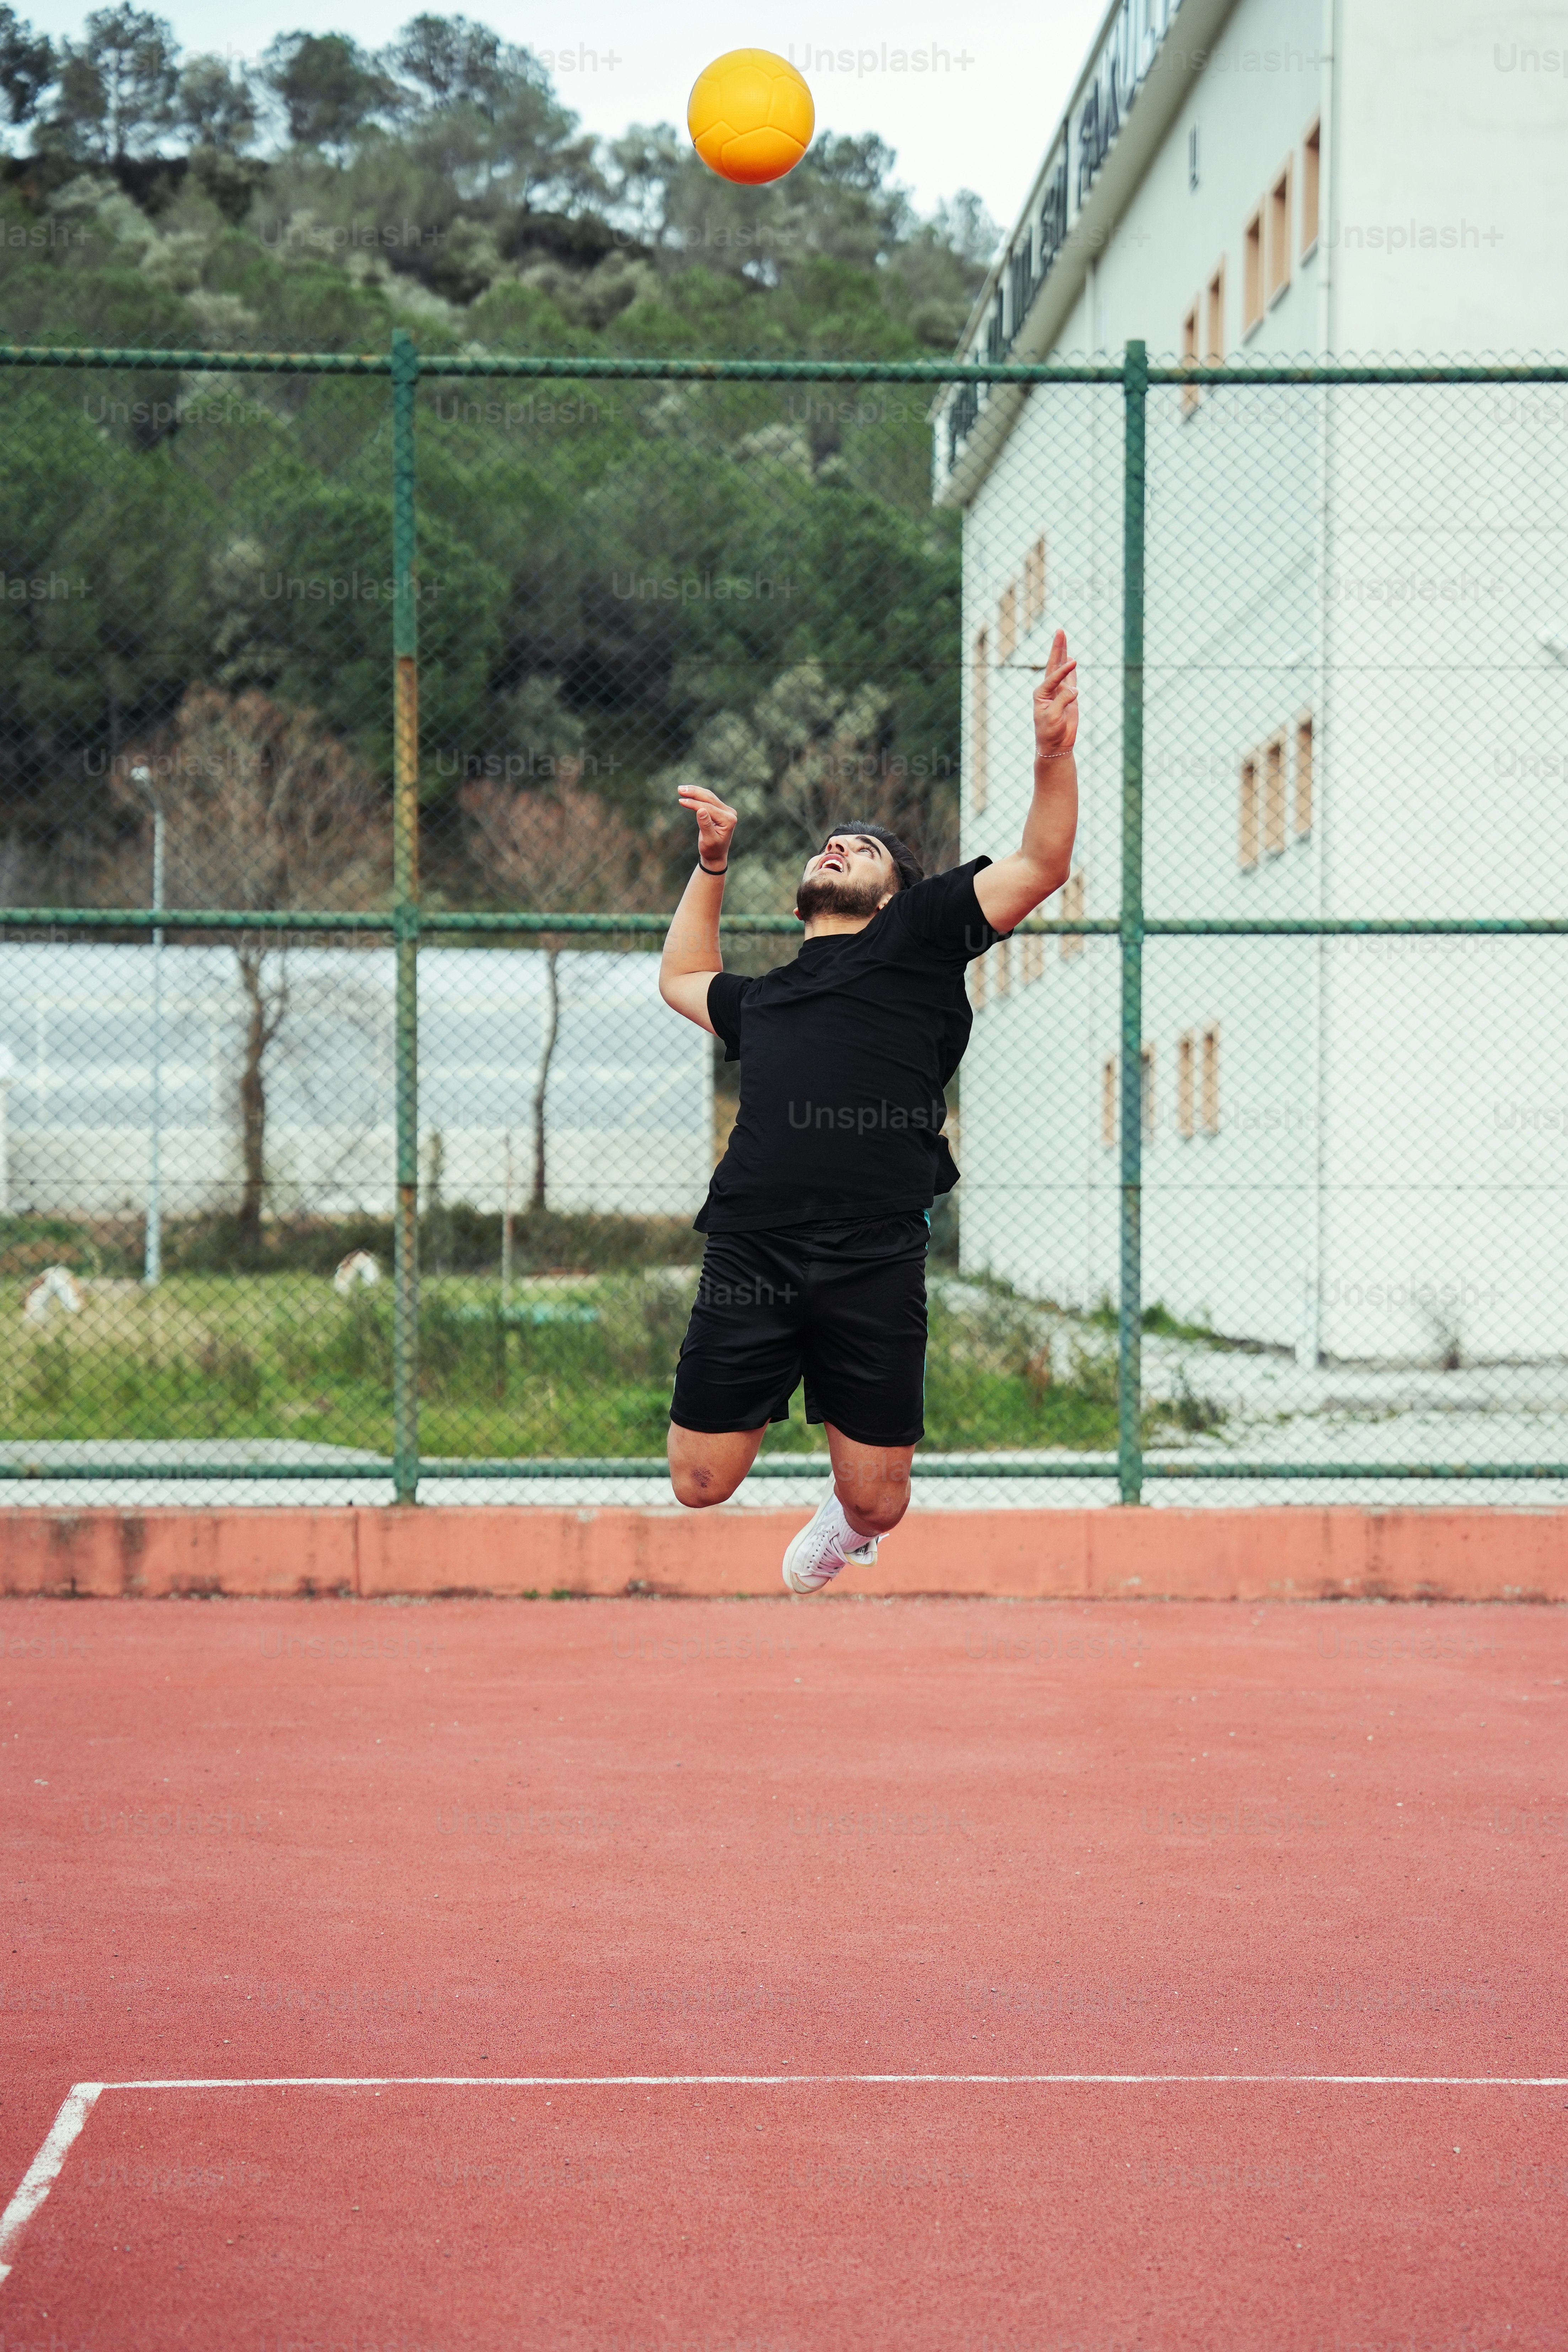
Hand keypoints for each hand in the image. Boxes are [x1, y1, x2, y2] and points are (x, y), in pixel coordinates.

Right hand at [677, 782, 737, 869]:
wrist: (715, 856)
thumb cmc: (711, 850)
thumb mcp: (708, 840)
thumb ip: (705, 825)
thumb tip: (700, 810)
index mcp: (729, 820)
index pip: (709, 808)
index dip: (694, 803)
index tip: (680, 800)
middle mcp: (730, 813)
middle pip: (710, 798)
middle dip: (694, 792)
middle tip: (679, 789)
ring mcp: (726, 810)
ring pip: (709, 796)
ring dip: (695, 791)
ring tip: (680, 789)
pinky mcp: (721, 809)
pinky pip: (708, 799)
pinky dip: (698, 795)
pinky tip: (688, 792)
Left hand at [1033, 629, 1077, 765]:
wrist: (1055, 746)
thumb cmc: (1049, 732)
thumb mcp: (1053, 716)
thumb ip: (1062, 700)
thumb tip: (1074, 690)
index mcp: (1041, 693)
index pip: (1052, 677)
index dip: (1062, 669)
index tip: (1073, 662)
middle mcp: (1049, 690)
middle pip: (1054, 664)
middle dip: (1057, 648)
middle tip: (1059, 630)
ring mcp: (1059, 692)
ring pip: (1062, 669)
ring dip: (1063, 653)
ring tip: (1063, 637)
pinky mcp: (1069, 698)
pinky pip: (1070, 679)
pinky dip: (1070, 669)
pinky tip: (1070, 659)